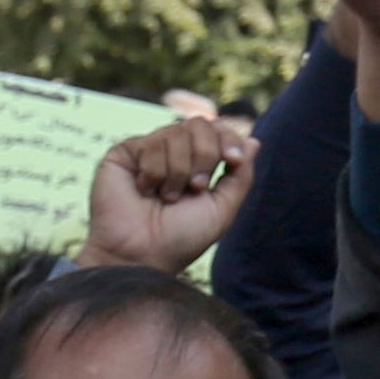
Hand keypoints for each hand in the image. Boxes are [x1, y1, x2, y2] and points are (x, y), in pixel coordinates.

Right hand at [80, 115, 253, 274]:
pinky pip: (151, 143)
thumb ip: (241, 176)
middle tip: (196, 187)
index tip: (233, 160)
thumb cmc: (182, 238)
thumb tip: (254, 142)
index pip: (218, 129)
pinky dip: (154, 172)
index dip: (229, 138)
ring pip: (175, 133)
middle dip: (205, 156)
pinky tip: (145, 191)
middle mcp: (174, 153)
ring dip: (179, 171)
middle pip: (199, 124)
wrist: (143, 254)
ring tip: (167, 197)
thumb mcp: (222, 209)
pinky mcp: (125, 153)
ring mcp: (149, 150)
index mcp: (199, 164)